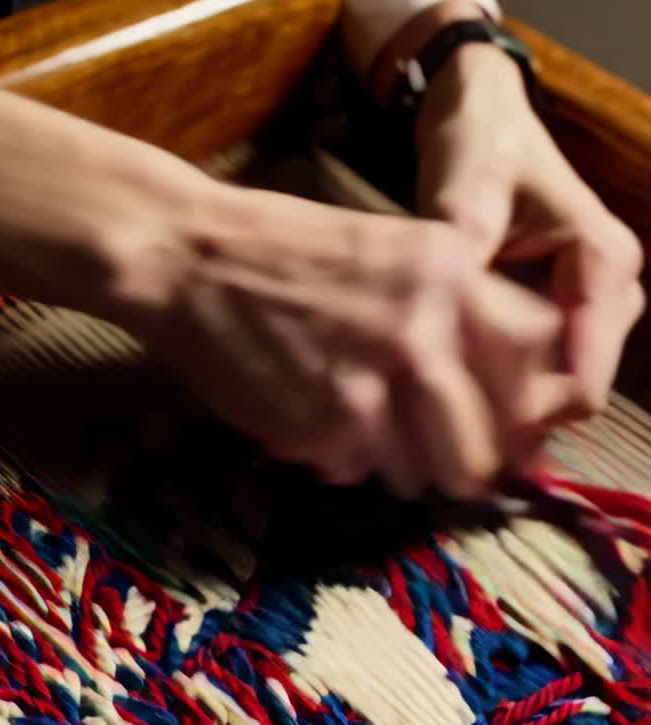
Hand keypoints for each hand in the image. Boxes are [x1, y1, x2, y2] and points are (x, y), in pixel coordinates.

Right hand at [136, 178, 572, 496]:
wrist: (189, 258)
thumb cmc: (286, 249)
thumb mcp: (394, 250)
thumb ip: (456, 306)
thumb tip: (503, 387)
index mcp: (452, 275)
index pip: (535, 361)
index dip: (524, 404)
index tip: (506, 422)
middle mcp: (425, 332)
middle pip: (490, 442)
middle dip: (470, 464)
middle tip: (449, 466)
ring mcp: (375, 385)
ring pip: (429, 473)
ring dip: (407, 471)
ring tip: (374, 443)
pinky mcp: (324, 428)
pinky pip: (361, 474)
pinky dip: (346, 465)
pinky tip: (319, 429)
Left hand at [414, 42, 644, 420]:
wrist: (481, 115)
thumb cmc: (477, 145)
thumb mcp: (466, 192)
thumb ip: (467, 254)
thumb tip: (453, 313)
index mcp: (603, 259)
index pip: (584, 375)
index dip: (527, 418)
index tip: (464, 435)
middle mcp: (614, 288)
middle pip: (574, 391)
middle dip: (515, 419)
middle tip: (443, 431)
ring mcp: (595, 304)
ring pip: (560, 387)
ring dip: (509, 408)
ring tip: (442, 413)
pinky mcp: (571, 311)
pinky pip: (547, 370)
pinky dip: (507, 386)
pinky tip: (455, 390)